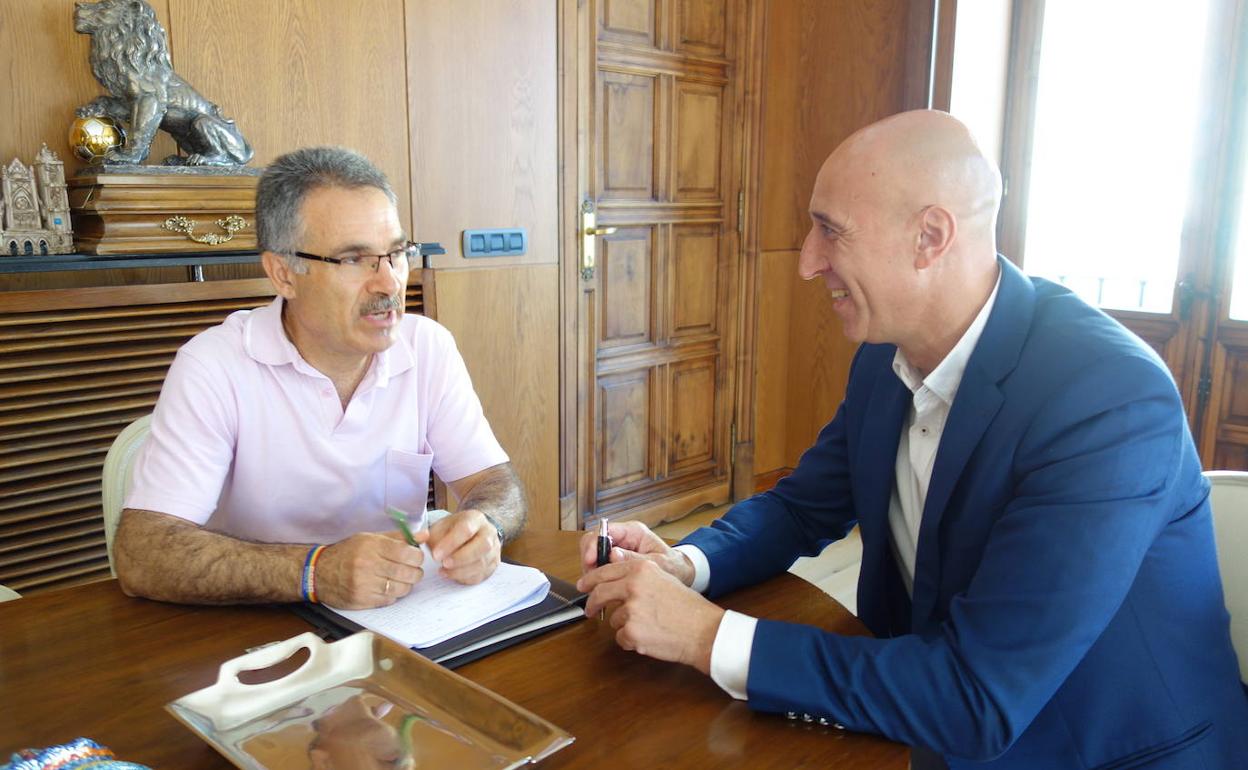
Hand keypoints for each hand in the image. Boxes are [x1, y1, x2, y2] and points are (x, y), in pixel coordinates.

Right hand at [316, 531, 423, 608]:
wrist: (318, 572)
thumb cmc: (347, 553)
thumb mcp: (369, 538)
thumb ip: (398, 537)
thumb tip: (423, 536)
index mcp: (371, 546)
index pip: (407, 553)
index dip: (417, 556)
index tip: (415, 557)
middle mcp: (368, 565)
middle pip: (407, 572)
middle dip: (415, 572)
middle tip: (412, 569)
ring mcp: (364, 585)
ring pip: (401, 588)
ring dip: (406, 584)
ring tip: (400, 578)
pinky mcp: (361, 600)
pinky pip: (389, 600)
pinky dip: (393, 594)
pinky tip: (387, 587)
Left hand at [423, 509, 500, 584]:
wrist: (474, 532)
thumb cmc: (454, 530)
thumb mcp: (442, 526)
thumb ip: (434, 535)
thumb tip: (431, 548)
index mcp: (475, 519)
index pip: (466, 529)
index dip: (451, 543)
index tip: (436, 554)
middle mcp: (489, 533)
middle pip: (482, 546)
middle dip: (461, 558)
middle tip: (443, 564)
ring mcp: (494, 549)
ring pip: (482, 563)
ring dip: (461, 571)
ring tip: (443, 571)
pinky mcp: (493, 565)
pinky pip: (481, 575)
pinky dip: (465, 578)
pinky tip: (452, 575)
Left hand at [577, 556, 723, 673]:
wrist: (702, 631)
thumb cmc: (687, 607)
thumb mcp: (664, 578)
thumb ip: (638, 574)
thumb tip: (613, 571)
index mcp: (642, 569)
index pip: (606, 571)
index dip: (591, 580)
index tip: (583, 585)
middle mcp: (633, 586)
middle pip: (599, 593)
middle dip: (592, 604)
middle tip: (589, 610)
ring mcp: (631, 610)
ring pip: (613, 619)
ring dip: (624, 625)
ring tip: (648, 625)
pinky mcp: (631, 632)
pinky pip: (621, 638)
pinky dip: (631, 640)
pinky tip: (650, 637)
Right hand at [579, 520, 695, 586]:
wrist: (681, 574)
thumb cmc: (673, 566)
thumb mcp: (658, 563)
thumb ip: (636, 559)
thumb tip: (613, 555)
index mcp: (633, 532)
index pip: (604, 530)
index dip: (593, 544)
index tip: (590, 561)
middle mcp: (622, 538)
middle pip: (593, 541)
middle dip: (588, 560)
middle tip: (590, 579)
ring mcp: (617, 549)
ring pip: (592, 555)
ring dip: (591, 571)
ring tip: (596, 588)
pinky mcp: (615, 562)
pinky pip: (599, 567)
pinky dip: (596, 578)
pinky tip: (602, 589)